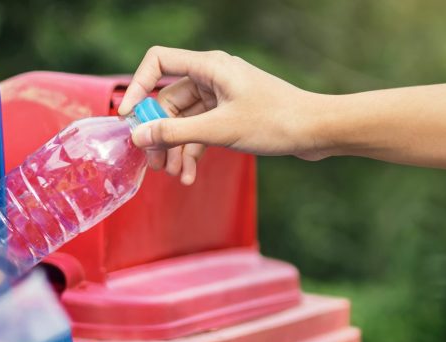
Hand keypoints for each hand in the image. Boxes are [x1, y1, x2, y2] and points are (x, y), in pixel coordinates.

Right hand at [118, 47, 327, 184]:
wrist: (317, 131)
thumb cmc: (276, 121)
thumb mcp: (219, 129)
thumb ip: (175, 132)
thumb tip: (137, 136)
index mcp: (209, 67)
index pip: (158, 62)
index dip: (138, 87)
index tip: (128, 118)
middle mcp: (213, 77)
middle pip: (168, 100)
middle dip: (158, 132)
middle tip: (152, 163)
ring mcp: (222, 96)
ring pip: (184, 120)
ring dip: (175, 148)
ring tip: (174, 175)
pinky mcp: (231, 115)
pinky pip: (201, 130)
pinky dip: (193, 152)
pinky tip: (189, 175)